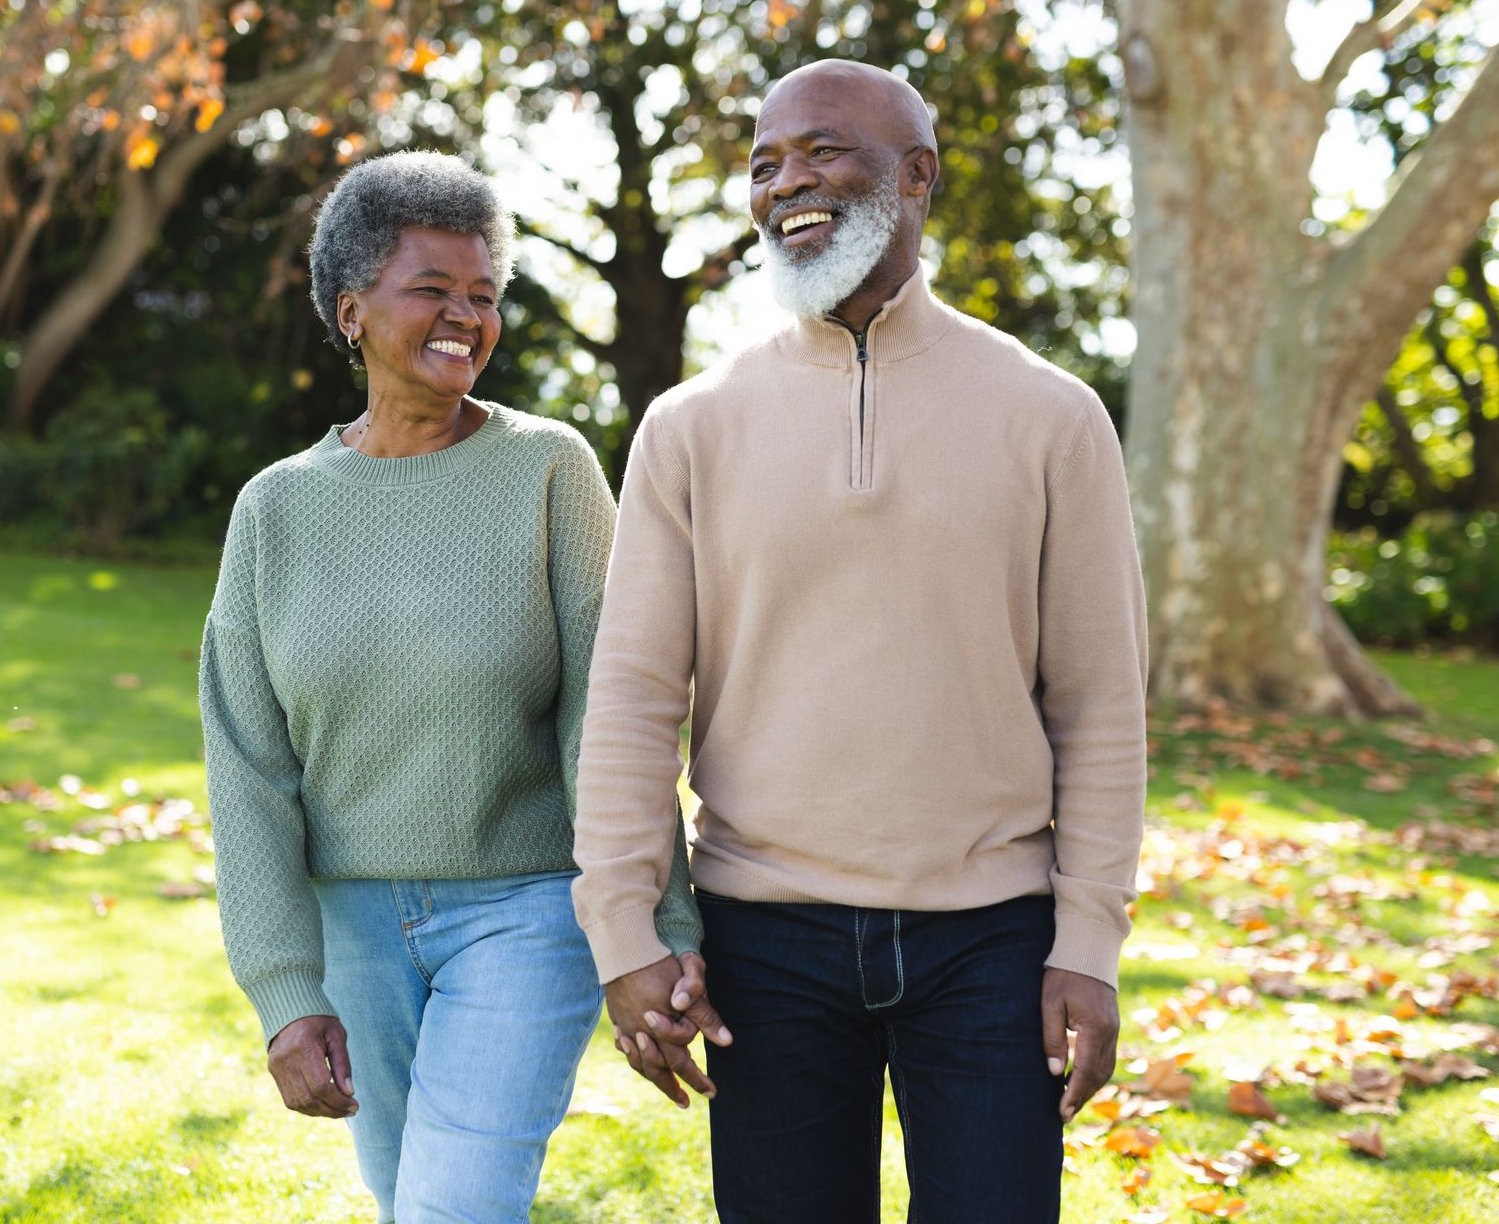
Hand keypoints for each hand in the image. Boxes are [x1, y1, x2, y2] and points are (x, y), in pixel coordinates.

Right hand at [267, 1014, 356, 1118]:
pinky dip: (307, 1107)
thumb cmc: (318, 1020)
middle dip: (331, 1110)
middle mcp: (287, 1062)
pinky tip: (322, 1105)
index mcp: (304, 1048)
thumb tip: (349, 1093)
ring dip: (320, 1112)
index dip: (338, 1101)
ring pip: (297, 1103)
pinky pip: (290, 1099)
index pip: (321, 1086)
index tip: (354, 1105)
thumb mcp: (337, 1036)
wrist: (290, 1010)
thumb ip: (342, 1065)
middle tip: (350, 1111)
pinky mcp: (274, 1073)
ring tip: (339, 1110)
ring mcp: (277, 1069)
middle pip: (309, 1099)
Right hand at [604, 952, 730, 1108]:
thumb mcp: (690, 982)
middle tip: (686, 1104)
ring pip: (639, 1062)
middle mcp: (641, 1031)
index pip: (682, 1061)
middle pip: (658, 1069)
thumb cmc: (659, 960)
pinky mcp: (617, 1017)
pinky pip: (625, 1048)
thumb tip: (726, 1041)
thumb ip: (705, 1013)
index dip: (697, 1079)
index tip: (711, 1092)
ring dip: (655, 1079)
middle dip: (674, 1089)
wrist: (622, 944)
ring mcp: (626, 1025)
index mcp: (662, 1026)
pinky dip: (634, 1059)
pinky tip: (640, 1062)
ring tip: (667, 1089)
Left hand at [1040, 966, 1118, 1122]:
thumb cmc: (1063, 974)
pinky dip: (1096, 1075)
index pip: (1086, 1070)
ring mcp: (1114, 1031)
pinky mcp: (1111, 1027)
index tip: (1062, 1111)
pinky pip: (1107, 1059)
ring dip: (1090, 1089)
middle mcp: (1110, 1033)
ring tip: (1071, 1104)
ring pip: (1106, 1070)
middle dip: (1082, 1097)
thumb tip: (1055, 1072)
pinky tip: (1082, 1081)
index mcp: (1095, 1027)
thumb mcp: (1050, 1003)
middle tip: (1064, 1115)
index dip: (1074, 1093)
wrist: (1087, 951)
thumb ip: (1053, 1037)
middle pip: (1099, 1075)